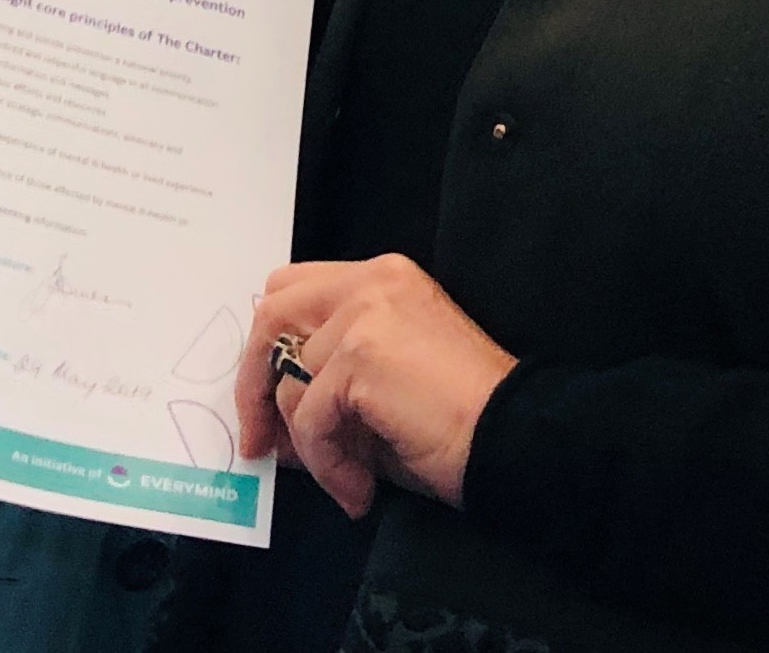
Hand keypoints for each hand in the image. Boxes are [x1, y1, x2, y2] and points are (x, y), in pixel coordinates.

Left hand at [238, 256, 516, 517]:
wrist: (514, 436)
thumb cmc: (460, 421)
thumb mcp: (382, 388)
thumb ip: (328, 383)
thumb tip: (270, 422)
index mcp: (381, 279)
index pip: (292, 291)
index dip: (269, 347)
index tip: (265, 402)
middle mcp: (369, 283)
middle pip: (272, 316)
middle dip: (254, 383)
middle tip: (261, 442)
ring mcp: (363, 315)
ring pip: (290, 382)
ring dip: (309, 447)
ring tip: (348, 481)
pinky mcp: (359, 355)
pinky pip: (310, 421)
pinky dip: (326, 465)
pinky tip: (359, 489)